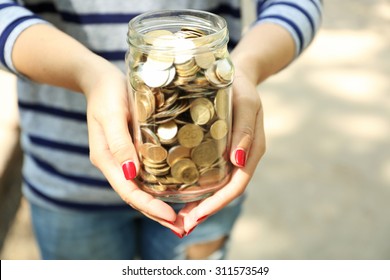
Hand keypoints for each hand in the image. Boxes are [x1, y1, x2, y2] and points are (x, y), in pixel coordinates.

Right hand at [83, 59, 182, 232]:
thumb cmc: (106, 93)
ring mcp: (125, 159)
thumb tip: (130, 174)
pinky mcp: (134, 150)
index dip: (150, 207)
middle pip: (137, 197)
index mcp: (107, 160)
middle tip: (183, 228)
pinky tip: (178, 191)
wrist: (101, 79)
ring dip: (161, 206)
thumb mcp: (111, 115)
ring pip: (143, 189)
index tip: (171, 217)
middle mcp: (117, 164)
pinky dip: (161, 188)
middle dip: (158, 215)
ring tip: (184, 218)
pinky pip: (148, 175)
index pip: (129, 192)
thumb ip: (119, 143)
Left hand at [174, 63, 265, 235]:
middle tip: (181, 223)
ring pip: (217, 185)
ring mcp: (231, 154)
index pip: (237, 184)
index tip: (197, 215)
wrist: (237, 74)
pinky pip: (210, 172)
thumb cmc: (242, 86)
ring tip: (177, 215)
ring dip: (199, 203)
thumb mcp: (246, 102)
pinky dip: (197, 186)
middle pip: (225, 191)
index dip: (218, 203)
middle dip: (205, 209)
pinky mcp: (219, 149)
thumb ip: (245, 130)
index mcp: (253, 150)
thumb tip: (237, 162)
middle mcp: (242, 156)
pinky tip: (179, 190)